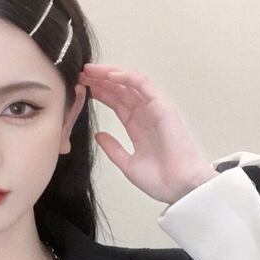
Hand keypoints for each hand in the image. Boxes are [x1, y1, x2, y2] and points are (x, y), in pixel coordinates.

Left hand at [78, 63, 218, 203]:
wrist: (178, 188)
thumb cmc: (159, 180)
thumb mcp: (127, 164)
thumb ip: (113, 149)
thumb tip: (98, 135)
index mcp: (137, 126)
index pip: (116, 102)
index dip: (100, 93)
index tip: (81, 88)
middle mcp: (145, 114)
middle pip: (120, 90)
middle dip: (100, 80)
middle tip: (81, 75)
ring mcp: (154, 108)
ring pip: (130, 83)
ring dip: (110, 74)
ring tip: (90, 71)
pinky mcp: (162, 106)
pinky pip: (143, 85)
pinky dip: (127, 77)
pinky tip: (110, 75)